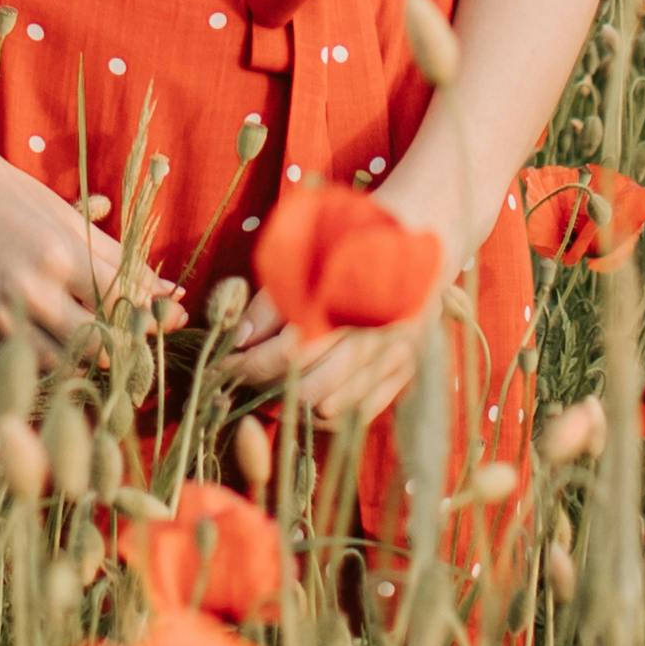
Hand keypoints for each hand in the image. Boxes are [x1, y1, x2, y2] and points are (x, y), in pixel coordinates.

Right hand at [0, 154, 158, 350]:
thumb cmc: (14, 201)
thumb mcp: (69, 220)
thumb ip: (117, 258)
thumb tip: (169, 290)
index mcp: (62, 257)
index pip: (122, 302)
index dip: (153, 314)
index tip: (172, 319)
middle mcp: (32, 292)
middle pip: (96, 344)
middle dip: (122, 346)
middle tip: (135, 343)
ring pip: (59, 362)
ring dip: (81, 357)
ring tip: (92, 343)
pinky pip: (17, 356)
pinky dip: (36, 351)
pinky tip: (43, 335)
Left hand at [224, 200, 475, 435]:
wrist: (421, 232)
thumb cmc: (354, 240)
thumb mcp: (307, 257)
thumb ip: (271, 300)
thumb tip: (240, 339)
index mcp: (349, 301)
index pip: (288, 353)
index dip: (249, 364)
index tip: (224, 364)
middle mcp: (376, 333)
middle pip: (309, 387)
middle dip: (267, 386)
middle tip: (246, 375)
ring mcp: (396, 356)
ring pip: (334, 407)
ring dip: (295, 403)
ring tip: (273, 384)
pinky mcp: (408, 369)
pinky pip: (361, 411)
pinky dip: (330, 413)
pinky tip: (309, 397)